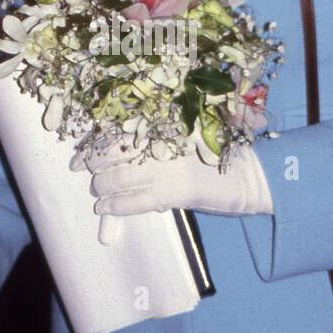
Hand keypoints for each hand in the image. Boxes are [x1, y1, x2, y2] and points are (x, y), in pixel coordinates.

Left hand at [75, 137, 272, 218]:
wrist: (250, 176)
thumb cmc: (220, 156)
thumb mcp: (186, 139)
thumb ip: (157, 142)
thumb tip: (120, 155)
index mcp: (167, 123)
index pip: (120, 128)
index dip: (95, 142)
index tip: (81, 154)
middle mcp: (165, 140)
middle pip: (113, 149)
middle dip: (92, 161)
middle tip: (82, 169)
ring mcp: (170, 166)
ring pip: (120, 176)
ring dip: (102, 185)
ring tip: (97, 192)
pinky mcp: (177, 191)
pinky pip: (136, 200)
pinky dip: (116, 206)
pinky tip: (104, 208)